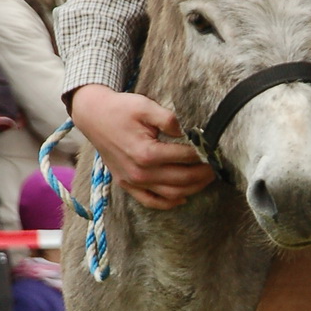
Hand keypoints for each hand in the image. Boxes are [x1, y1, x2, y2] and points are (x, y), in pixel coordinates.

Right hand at [70, 85, 214, 209]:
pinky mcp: (126, 184)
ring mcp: (132, 181)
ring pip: (171, 194)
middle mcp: (140, 172)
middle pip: (182, 179)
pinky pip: (150, 201)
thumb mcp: (146, 106)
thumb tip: (188, 132)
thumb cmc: (121, 109)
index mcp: (147, 153)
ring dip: (192, 188)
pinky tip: (183, 198)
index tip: (215, 150)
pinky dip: (168, 203)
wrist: (94, 116)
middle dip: (203, 174)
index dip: (203, 155)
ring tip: (206, 178)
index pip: (185, 157)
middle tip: (216, 166)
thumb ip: (169, 119)